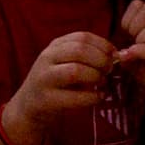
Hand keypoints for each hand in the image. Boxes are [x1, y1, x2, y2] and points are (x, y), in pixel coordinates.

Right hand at [0, 31, 116, 144]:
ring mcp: (44, 79)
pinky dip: (91, 97)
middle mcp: (47, 58)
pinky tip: (98, 97)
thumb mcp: (65, 62)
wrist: (28, 107)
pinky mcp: (46, 100)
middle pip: (79, 51)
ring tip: (102, 82)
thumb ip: (86, 56)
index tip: (114, 55)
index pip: (82, 37)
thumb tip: (116, 54)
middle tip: (109, 70)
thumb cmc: (55, 83)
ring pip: (75, 71)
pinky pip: (73, 97)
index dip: (102, 45)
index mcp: (54, 46)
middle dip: (100, 60)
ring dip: (95, 76)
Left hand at [115, 0, 144, 116]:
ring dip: (139, 38)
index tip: (126, 35)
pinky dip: (138, 53)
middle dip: (133, 26)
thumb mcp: (140, 60)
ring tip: (134, 51)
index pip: (143, 5)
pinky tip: (129, 58)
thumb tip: (112, 47)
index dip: (129, 18)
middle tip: (130, 42)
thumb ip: (128, 49)